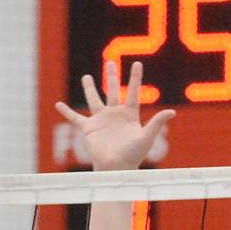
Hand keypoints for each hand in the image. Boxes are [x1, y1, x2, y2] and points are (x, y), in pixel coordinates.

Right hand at [55, 61, 175, 170]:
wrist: (116, 167)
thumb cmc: (134, 154)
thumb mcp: (146, 136)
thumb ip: (157, 123)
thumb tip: (172, 112)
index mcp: (130, 114)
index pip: (133, 91)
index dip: (135, 78)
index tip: (137, 64)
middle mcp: (115, 114)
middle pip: (112, 90)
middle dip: (111, 76)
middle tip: (110, 62)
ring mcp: (101, 120)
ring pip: (94, 99)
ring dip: (89, 88)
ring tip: (87, 76)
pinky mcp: (89, 128)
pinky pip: (75, 118)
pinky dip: (66, 112)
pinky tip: (58, 104)